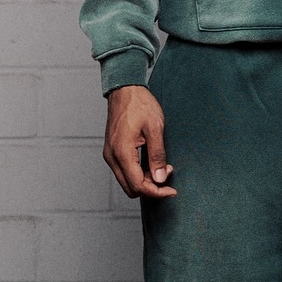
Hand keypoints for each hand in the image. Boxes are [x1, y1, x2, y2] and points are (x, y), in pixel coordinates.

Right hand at [103, 84, 176, 198]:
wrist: (125, 90)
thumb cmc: (140, 105)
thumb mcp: (155, 128)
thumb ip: (157, 155)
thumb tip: (160, 178)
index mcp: (122, 151)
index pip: (138, 185)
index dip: (156, 192)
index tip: (172, 190)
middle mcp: (112, 156)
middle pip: (130, 188)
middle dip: (151, 187)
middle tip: (166, 172)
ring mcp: (110, 155)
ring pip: (127, 182)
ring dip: (145, 180)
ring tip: (161, 166)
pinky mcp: (112, 152)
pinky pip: (124, 172)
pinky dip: (138, 173)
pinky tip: (151, 163)